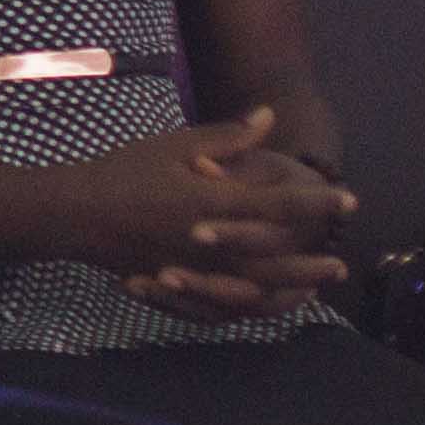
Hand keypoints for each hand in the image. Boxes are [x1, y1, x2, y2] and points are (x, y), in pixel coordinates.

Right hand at [68, 106, 354, 292]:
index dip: (317, 203)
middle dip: (312, 259)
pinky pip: (227, 308)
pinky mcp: (180, 288)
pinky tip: (271, 304)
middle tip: (341, 260)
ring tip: (315, 289)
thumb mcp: (173, 146)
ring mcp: (196, 271)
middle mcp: (211, 243)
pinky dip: (255, 308)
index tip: (349, 200)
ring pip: (257, 290)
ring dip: (291, 289)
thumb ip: (226, 137)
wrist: (76, 215)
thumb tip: (268, 116)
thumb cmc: (124, 173)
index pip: (279, 205)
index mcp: (212, 203)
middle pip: (276, 258)